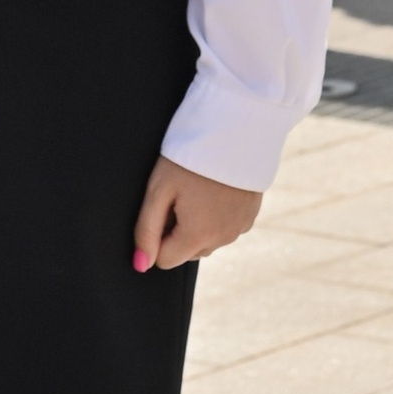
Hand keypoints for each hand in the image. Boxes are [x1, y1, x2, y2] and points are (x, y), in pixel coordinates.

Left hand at [133, 159, 260, 273]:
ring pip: (207, 240)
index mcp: (198, 236)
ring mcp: (240, 228)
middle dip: (178, 231)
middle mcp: (223, 239)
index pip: (165, 260)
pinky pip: (226, 228)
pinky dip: (217, 216)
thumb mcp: (159, 190)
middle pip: (187, 251)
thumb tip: (141, 264)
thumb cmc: (190, 158)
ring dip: (198, 225)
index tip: (163, 207)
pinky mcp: (251, 216)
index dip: (157, 235)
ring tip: (198, 189)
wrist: (234, 128)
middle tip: (180, 195)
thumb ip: (146, 231)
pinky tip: (215, 189)